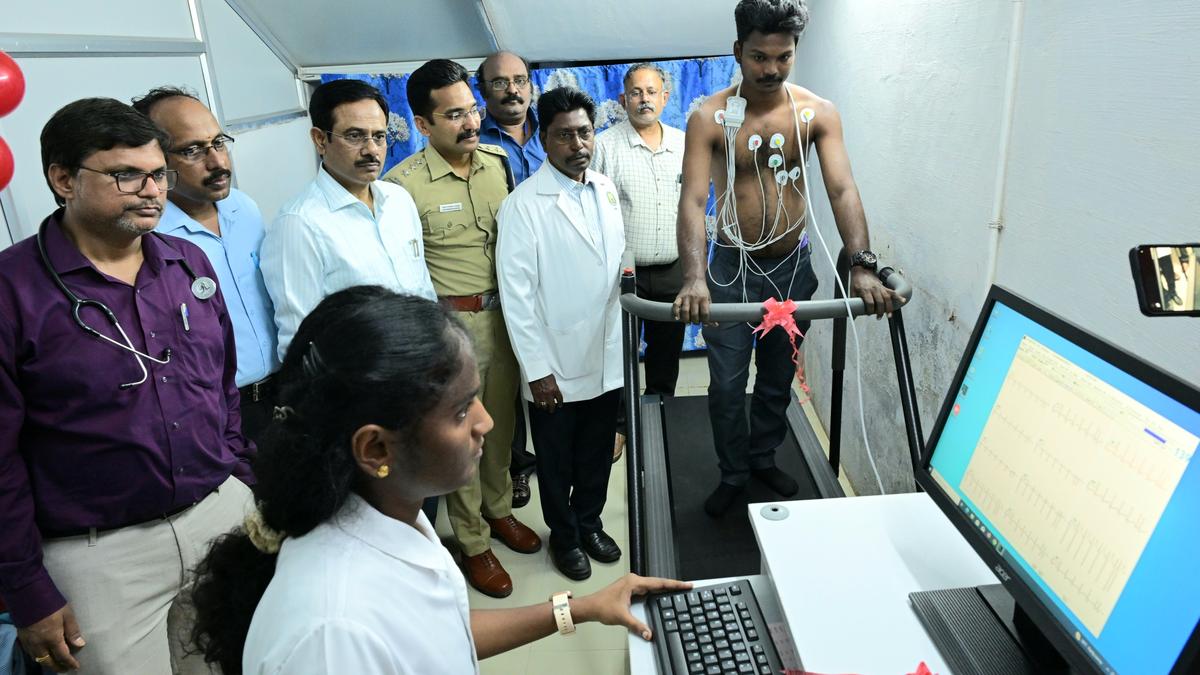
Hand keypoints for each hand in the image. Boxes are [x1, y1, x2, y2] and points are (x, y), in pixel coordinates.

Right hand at [17, 605, 84, 672]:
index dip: (70, 662)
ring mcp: (29, 642)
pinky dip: (37, 657)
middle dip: (57, 667)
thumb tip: (80, 644)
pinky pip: (30, 653)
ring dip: (47, 663)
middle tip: (65, 669)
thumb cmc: (51, 604)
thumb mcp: (67, 615)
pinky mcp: (23, 638)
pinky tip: (42, 655)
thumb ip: (73, 631)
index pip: (62, 656)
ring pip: (38, 659)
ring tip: (55, 664)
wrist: (28, 596)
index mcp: (52, 638)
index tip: (76, 666)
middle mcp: (39, 644)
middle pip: (48, 661)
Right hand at [530, 374, 562, 412]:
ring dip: (545, 408)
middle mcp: (549, 394)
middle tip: (552, 409)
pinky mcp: (536, 396)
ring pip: (544, 407)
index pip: (559, 399)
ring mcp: (542, 396)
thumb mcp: (553, 380)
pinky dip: (539, 406)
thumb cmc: (544, 374)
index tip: (559, 405)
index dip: (560, 403)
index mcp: (555, 390)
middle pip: (552, 406)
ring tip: (545, 408)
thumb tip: (554, 390)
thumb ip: (554, 387)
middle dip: (552, 409)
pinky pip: (537, 405)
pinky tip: (539, 406)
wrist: (536, 373)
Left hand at [574, 573, 691, 639]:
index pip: (659, 583)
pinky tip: (663, 597)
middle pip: (658, 583)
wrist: (590, 607)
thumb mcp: (622, 617)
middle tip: (687, 588)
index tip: (686, 584)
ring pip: (653, 587)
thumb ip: (637, 625)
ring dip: (665, 590)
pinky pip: (648, 591)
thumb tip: (648, 633)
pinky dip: (657, 594)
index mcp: (634, 582)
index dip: (674, 584)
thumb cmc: (602, 607)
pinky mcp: (630, 590)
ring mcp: (632, 585)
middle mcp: (634, 581)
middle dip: (673, 586)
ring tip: (679, 592)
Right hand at [673, 278, 710, 323]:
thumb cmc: (702, 291)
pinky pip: (676, 306)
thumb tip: (715, 324)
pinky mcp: (679, 297)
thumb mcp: (709, 299)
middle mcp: (695, 298)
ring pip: (685, 311)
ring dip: (686, 319)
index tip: (705, 323)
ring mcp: (686, 297)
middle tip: (696, 323)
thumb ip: (710, 311)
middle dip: (695, 321)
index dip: (705, 320)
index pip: (705, 313)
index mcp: (704, 299)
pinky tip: (677, 318)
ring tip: (688, 322)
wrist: (694, 279)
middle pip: (694, 314)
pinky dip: (676, 313)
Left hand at [850, 267, 900, 318]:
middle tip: (878, 317)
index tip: (869, 314)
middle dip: (880, 311)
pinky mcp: (884, 287)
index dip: (870, 310)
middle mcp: (874, 289)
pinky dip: (898, 296)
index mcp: (865, 290)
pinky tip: (902, 300)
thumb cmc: (856, 281)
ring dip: (889, 308)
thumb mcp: (852, 291)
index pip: (870, 302)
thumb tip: (853, 314)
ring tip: (889, 315)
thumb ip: (853, 303)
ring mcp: (880, 287)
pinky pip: (892, 292)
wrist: (862, 270)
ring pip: (887, 298)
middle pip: (880, 302)